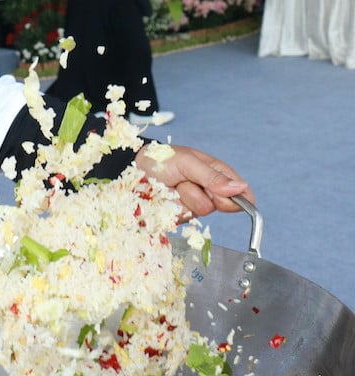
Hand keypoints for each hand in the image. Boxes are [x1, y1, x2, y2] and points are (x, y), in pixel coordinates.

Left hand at [135, 144, 252, 217]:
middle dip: (208, 192)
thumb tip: (240, 188)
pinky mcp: (181, 215)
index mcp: (216, 173)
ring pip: (203, 209)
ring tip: (174, 184)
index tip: (233, 196)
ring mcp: (195, 203)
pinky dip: (175, 205)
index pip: (241, 191)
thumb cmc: (161, 159)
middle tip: (190, 180)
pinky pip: (185, 216)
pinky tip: (167, 195)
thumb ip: (212, 176)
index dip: (241, 197)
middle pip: (225, 204)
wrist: (133, 170)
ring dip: (187, 195)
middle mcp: (209, 190)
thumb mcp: (188, 161)